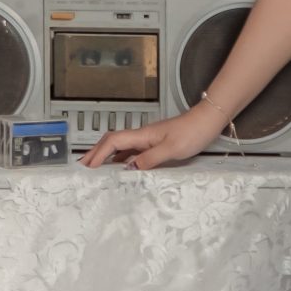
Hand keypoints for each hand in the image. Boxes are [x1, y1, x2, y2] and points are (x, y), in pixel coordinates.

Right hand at [84, 102, 222, 170]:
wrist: (208, 121)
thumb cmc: (193, 132)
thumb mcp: (172, 149)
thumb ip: (150, 159)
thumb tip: (129, 169)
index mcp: (143, 135)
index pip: (113, 142)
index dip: (98, 154)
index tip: (87, 166)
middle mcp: (142, 136)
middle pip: (111, 142)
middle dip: (95, 153)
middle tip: (82, 167)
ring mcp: (148, 139)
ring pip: (120, 147)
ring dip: (106, 156)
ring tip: (95, 169)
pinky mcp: (155, 143)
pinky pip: (132, 151)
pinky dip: (121, 159)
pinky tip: (121, 168)